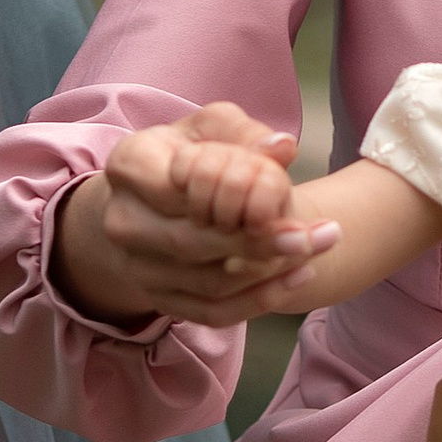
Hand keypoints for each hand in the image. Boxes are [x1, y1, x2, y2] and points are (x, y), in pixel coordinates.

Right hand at [51, 102, 325, 328]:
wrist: (152, 202)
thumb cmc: (188, 155)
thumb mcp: (211, 128)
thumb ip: (245, 133)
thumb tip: (282, 147)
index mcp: (130, 165)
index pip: (177, 186)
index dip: (231, 191)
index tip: (286, 185)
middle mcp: (123, 221)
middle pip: (192, 242)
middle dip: (258, 241)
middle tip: (318, 234)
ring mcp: (137, 267)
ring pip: (208, 282)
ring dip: (270, 272)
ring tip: (319, 249)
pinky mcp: (160, 300)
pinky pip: (213, 313)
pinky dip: (260, 300)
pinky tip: (298, 276)